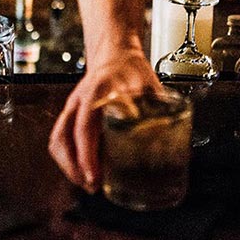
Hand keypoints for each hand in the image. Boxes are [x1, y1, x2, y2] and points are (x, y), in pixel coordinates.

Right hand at [49, 48, 161, 192]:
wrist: (115, 53)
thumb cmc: (133, 70)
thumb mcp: (150, 86)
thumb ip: (161, 113)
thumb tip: (181, 146)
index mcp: (100, 90)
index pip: (86, 125)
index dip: (88, 154)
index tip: (95, 176)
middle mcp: (81, 98)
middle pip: (65, 136)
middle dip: (75, 166)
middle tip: (93, 185)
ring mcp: (73, 105)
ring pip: (58, 139)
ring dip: (69, 166)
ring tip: (87, 183)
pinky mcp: (70, 113)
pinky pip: (59, 137)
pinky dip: (67, 158)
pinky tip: (80, 172)